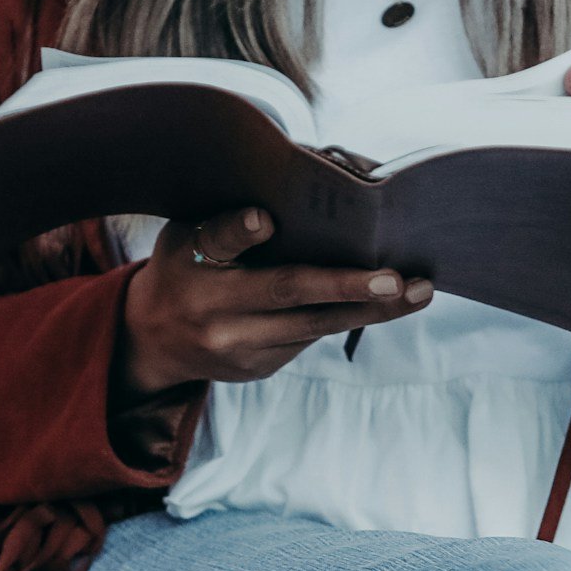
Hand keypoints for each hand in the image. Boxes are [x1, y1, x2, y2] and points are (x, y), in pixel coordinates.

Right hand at [115, 207, 433, 398]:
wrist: (151, 341)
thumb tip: (286, 202)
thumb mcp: (186, 233)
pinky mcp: (259, 368)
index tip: (264, 218)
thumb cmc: (185, 266)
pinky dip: (349, 316)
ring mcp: (238, 347)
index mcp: (191, 263)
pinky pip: (310, 338)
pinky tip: (388, 301)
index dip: (241, 229)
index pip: (217, 240)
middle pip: (286, 294)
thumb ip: (228, 221)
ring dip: (373, 309)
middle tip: (395, 279)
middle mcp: (214, 310)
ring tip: (419, 291)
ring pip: (314, 326)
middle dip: (346, 287)